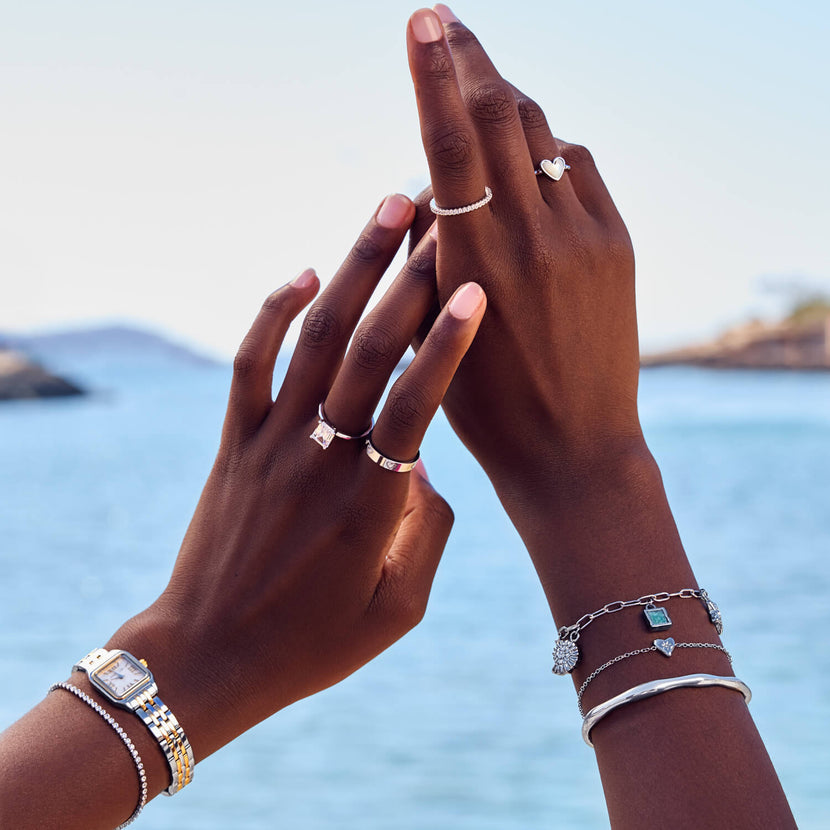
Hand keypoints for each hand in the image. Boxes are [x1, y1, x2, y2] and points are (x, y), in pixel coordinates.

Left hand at [105, 194, 485, 772]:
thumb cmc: (312, 643)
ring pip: (313, 338)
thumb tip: (424, 463)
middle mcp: (319, 458)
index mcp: (370, 503)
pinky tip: (304, 274)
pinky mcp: (233, 443)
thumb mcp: (397, 608)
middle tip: (441, 217)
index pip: (416, 403)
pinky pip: (250, 362)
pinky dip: (274, 312)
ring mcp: (269, 443)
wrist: (209, 658)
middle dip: (408, 277)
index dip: (447, 344)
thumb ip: (427, 531)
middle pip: (367, 351)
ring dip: (351, 268)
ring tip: (386, 210)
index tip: (477, 289)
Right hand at [406, 6, 642, 510]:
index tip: (422, 18)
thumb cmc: (484, 402)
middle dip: (469, 57)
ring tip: (480, 98)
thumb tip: (428, 185)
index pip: (448, 142)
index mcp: (471, 262)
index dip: (433, 73)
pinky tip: (528, 167)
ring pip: (540, 132)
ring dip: (506, 106)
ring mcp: (583, 236)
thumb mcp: (432, 330)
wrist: (571, 448)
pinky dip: (545, 153)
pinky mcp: (617, 243)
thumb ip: (427, 251)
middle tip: (446, 22)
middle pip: (500, 113)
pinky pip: (576, 167)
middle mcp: (530, 237)